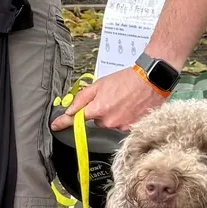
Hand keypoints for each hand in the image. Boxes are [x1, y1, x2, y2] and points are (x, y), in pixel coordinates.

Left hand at [52, 66, 166, 131]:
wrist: (151, 80)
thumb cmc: (127, 79)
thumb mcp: (100, 84)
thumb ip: (83, 98)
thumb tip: (70, 109)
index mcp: (98, 109)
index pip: (76, 119)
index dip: (64, 122)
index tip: (55, 126)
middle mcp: (109, 121)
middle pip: (97, 121)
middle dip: (100, 111)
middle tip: (111, 98)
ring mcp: (121, 126)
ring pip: (110, 123)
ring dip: (113, 115)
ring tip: (123, 101)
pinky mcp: (133, 128)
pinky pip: (122, 125)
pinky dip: (124, 118)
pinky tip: (130, 107)